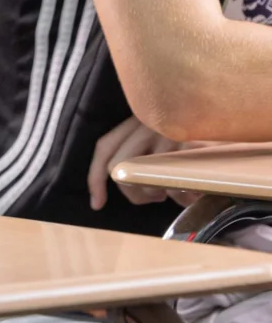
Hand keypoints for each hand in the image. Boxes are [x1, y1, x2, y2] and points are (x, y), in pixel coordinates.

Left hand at [87, 116, 206, 209]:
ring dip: (161, 194)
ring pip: (145, 178)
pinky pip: (175, 182)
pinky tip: (193, 192)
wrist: (227, 118)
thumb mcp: (161, 141)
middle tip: (156, 196)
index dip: (95, 178)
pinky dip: (183, 196)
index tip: (96, 204)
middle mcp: (147, 122)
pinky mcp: (189, 144)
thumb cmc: (192, 138)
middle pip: (118, 168)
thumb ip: (139, 158)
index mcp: (136, 120)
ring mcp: (167, 133)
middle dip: (132, 193)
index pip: (104, 147)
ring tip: (180, 191)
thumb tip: (124, 185)